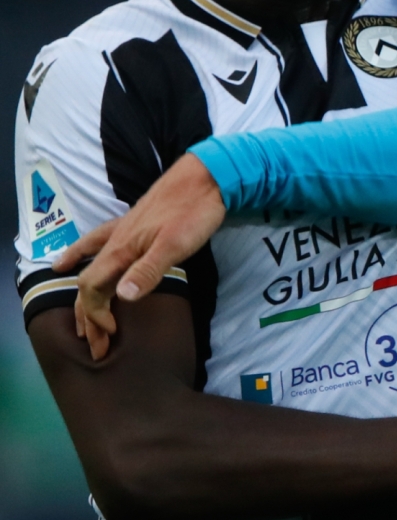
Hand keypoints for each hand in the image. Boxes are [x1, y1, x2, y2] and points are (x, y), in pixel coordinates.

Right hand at [53, 153, 226, 359]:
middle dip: (87, 313)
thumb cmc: (193, 213)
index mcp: (122, 250)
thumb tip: (121, 296)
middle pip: (89, 283)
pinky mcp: (131, 226)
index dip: (96, 314)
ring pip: (90, 266)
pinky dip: (79, 256)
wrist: (204, 179)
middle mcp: (114, 242)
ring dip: (84, 294)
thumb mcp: (175, 246)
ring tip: (77, 316)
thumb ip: (148, 270)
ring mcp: (121, 233)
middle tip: (90, 340)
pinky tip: (70, 261)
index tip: (110, 333)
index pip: (93, 289)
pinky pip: (95, 245)